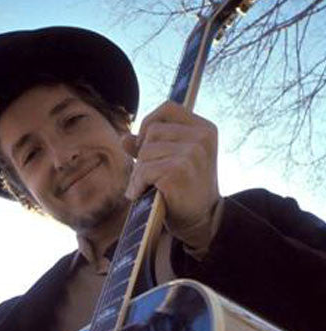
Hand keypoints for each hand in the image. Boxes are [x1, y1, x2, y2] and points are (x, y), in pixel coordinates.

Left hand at [123, 101, 219, 249]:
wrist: (201, 222)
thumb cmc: (186, 191)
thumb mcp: (174, 162)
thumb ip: (152, 146)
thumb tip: (124, 138)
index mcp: (204, 129)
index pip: (168, 108)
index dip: (149, 123)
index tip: (145, 146)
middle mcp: (201, 138)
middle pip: (152, 131)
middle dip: (142, 155)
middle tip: (146, 177)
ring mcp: (191, 154)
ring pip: (145, 152)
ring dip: (138, 173)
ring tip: (145, 188)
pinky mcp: (178, 171)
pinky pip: (144, 171)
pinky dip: (137, 184)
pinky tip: (142, 194)